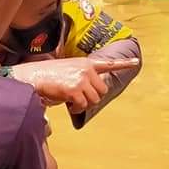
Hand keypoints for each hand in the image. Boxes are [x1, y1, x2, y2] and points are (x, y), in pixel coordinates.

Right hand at [12, 56, 139, 112]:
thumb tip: (86, 95)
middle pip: (102, 90)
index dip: (124, 63)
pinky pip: (83, 105)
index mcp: (84, 63)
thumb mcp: (66, 70)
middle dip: (92, 97)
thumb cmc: (45, 76)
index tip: (136, 60)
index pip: (108, 63)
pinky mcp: (75, 89)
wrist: (32, 76)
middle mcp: (86, 69)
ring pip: (94, 100)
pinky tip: (67, 104)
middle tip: (77, 99)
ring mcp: (81, 78)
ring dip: (83, 104)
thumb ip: (80, 78)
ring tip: (70, 101)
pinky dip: (76, 109)